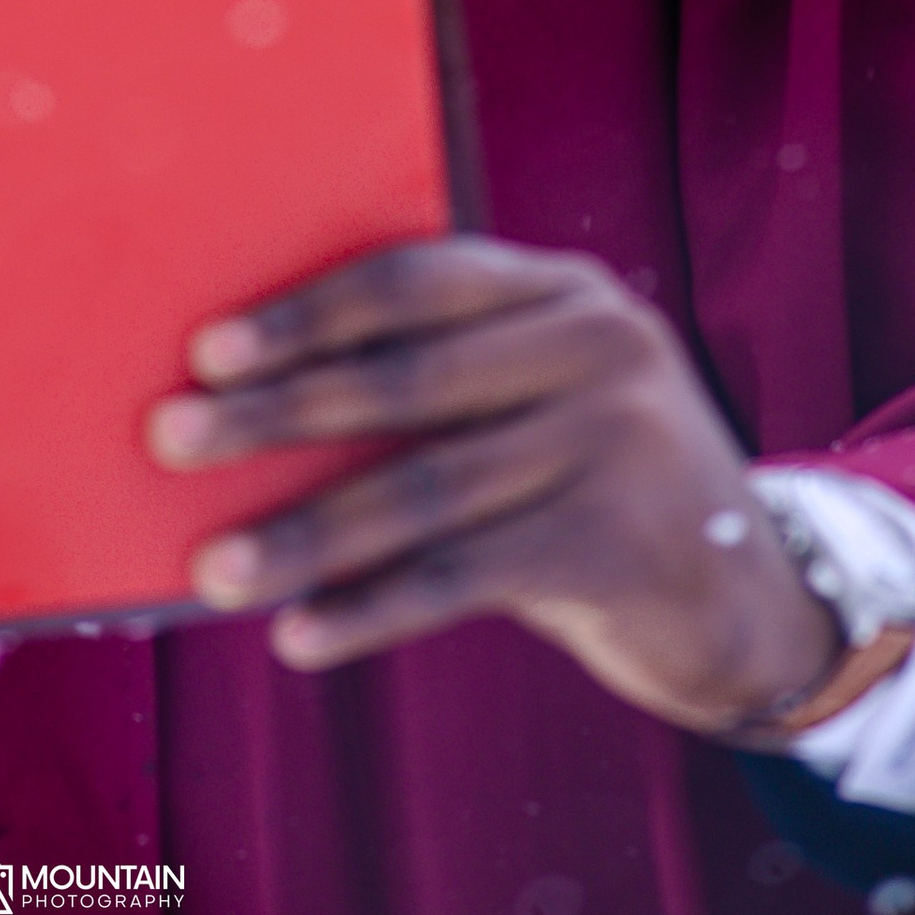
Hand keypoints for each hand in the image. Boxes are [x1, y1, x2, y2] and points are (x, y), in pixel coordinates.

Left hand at [145, 235, 840, 737]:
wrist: (744, 600)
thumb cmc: (586, 487)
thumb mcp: (537, 404)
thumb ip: (438, 386)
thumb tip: (247, 411)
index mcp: (564, 288)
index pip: (414, 280)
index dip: (304, 313)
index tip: (205, 349)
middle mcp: (601, 347)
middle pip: (405, 378)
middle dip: (276, 413)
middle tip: (171, 437)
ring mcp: (620, 443)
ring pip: (423, 489)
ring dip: (304, 535)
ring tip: (214, 570)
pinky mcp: (623, 544)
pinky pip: (465, 575)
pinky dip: (371, 608)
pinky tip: (300, 633)